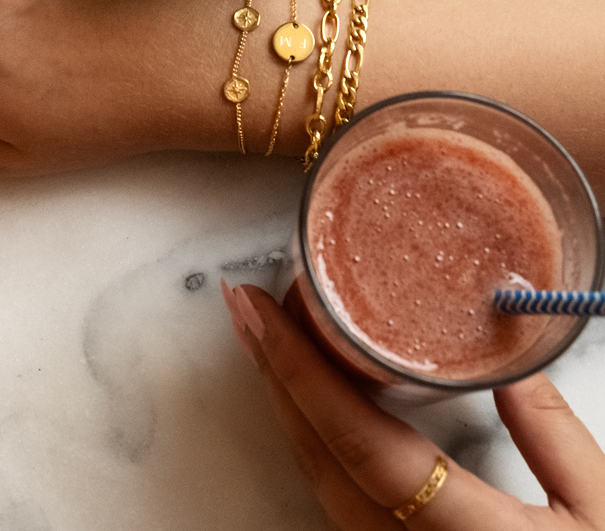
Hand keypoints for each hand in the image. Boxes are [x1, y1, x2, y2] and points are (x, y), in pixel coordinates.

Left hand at [224, 284, 604, 528]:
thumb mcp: (600, 512)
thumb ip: (552, 433)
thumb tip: (507, 351)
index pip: (360, 445)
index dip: (301, 370)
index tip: (260, 310)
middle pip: (321, 459)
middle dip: (277, 376)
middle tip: (249, 308)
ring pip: (320, 484)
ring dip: (291, 408)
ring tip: (269, 341)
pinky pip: (338, 506)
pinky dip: (317, 446)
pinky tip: (310, 406)